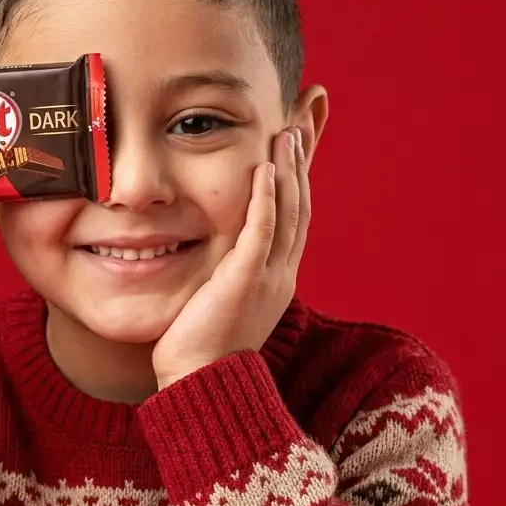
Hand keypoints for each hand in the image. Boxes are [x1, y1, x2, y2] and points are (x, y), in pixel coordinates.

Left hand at [152, 126, 310, 388]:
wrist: (202, 387)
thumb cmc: (201, 351)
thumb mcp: (220, 304)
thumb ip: (224, 274)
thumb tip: (215, 258)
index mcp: (276, 277)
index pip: (294, 215)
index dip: (299, 176)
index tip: (300, 139)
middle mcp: (281, 273)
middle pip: (301, 205)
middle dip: (304, 161)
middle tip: (304, 118)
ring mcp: (268, 277)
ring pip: (289, 213)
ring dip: (290, 169)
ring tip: (288, 130)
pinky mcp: (246, 281)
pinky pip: (263, 232)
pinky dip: (267, 198)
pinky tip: (267, 168)